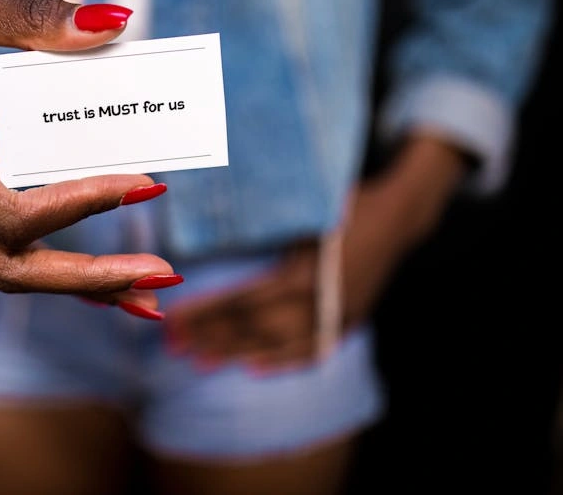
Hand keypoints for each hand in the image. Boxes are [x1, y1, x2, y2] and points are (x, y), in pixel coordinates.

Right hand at [0, 0, 176, 307]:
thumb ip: (28, 17)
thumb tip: (111, 25)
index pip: (3, 212)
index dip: (75, 207)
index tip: (142, 184)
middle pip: (7, 265)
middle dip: (86, 278)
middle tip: (161, 275)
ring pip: (9, 265)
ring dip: (79, 283)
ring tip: (148, 287)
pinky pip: (10, 244)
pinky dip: (60, 263)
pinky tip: (106, 277)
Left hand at [164, 135, 468, 370]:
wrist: (398, 214)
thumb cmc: (343, 202)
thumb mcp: (302, 211)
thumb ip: (263, 227)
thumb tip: (208, 227)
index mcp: (303, 276)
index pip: (243, 302)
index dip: (207, 314)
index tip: (175, 320)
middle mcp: (320, 304)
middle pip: (255, 327)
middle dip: (212, 336)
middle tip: (174, 345)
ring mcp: (337, 316)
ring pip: (279, 343)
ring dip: (236, 353)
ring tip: (200, 361)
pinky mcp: (348, 320)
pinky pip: (313, 349)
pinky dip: (282, 361)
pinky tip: (253, 369)